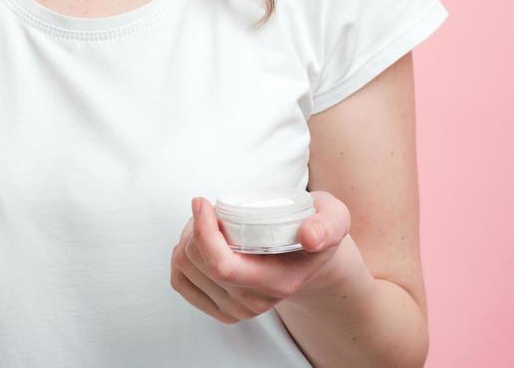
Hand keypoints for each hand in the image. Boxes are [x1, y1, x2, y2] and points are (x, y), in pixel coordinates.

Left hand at [170, 190, 360, 323]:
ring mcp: (236, 309)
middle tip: (210, 209)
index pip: (223, 267)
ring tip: (208, 223)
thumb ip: (328, 224)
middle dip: (193, 228)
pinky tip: (199, 242)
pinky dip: (181, 255)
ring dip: (186, 238)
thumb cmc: (315, 230)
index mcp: (280, 282)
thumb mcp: (334, 217)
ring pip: (185, 269)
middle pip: (198, 264)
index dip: (203, 233)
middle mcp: (255, 302)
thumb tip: (308, 236)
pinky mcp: (220, 309)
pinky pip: (180, 281)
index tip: (203, 203)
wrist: (309, 260)